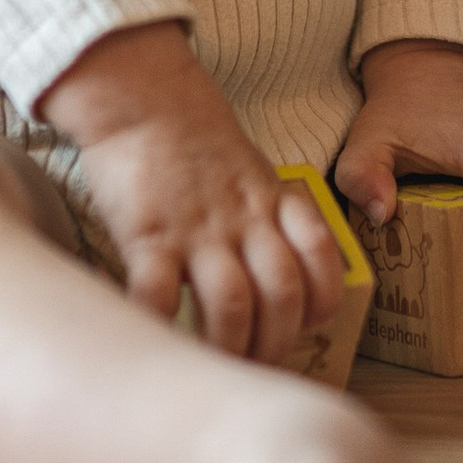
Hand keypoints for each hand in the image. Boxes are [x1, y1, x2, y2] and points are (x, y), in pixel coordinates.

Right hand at [41, 22, 345, 360]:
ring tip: (211, 364)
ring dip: (228, 346)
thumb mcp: (250, 170)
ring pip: (233, 303)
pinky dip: (160, 326)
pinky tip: (156, 340)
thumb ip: (268, 216)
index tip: (305, 327)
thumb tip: (275, 275)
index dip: (322, 301)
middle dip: (274, 342)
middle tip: (254, 367)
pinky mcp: (148, 232)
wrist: (140, 95)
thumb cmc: (192, 139)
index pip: (322, 257)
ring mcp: (197, 227)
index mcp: (273, 201)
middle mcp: (244, 218)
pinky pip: (158, 294)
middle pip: (283, 293)